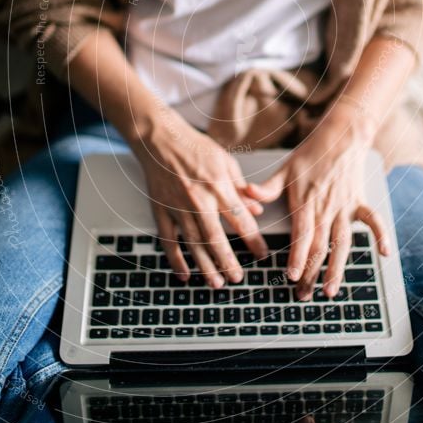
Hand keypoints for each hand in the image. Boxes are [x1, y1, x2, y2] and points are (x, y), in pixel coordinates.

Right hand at [132, 109, 268, 286]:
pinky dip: (175, 260)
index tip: (261, 254)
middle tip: (238, 278)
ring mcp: (177, 207)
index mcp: (218, 186)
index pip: (240, 220)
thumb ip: (241, 188)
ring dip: (205, 266)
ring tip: (216, 284)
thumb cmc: (195, 147)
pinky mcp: (161, 211)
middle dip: (228, 262)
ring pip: (193, 244)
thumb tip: (257, 210)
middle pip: (216, 238)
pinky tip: (185, 274)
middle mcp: (198, 200)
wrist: (160, 139)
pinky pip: (168, 241)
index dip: (253, 240)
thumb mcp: (226, 162)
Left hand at [243, 106, 389, 299]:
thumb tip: (247, 193)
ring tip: (331, 290)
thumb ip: (268, 186)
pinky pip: (374, 221)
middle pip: (319, 246)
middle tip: (303, 295)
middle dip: (311, 273)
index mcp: (306, 203)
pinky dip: (381, 235)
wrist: (340, 137)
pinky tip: (384, 254)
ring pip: (342, 243)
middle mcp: (326, 209)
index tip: (292, 276)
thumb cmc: (310, 154)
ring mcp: (345, 207)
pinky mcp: (359, 202)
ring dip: (338, 268)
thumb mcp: (285, 168)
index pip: (302, 235)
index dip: (297, 256)